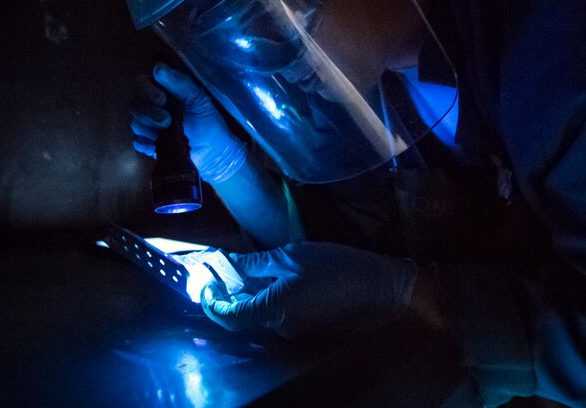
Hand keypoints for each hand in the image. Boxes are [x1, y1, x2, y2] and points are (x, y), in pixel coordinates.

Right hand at [130, 63, 246, 183]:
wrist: (214, 153)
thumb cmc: (208, 122)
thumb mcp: (198, 100)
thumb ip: (180, 83)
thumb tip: (158, 67)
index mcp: (162, 90)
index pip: (140, 83)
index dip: (146, 91)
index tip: (162, 100)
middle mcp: (151, 106)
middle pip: (135, 104)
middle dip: (150, 113)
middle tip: (168, 121)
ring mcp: (148, 126)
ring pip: (135, 123)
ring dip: (150, 129)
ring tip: (169, 133)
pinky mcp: (148, 144)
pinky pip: (137, 142)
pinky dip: (149, 143)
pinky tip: (161, 144)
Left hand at [201, 242, 417, 337]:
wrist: (377, 287)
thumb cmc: (335, 267)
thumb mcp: (291, 256)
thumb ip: (256, 264)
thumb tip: (227, 263)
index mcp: (273, 310)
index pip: (227, 316)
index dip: (211, 301)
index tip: (207, 280)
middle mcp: (279, 327)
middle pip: (242, 315)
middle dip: (231, 292)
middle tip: (227, 266)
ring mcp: (293, 329)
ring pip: (260, 312)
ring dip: (251, 293)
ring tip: (255, 266)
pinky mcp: (305, 326)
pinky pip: (277, 312)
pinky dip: (269, 296)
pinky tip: (277, 276)